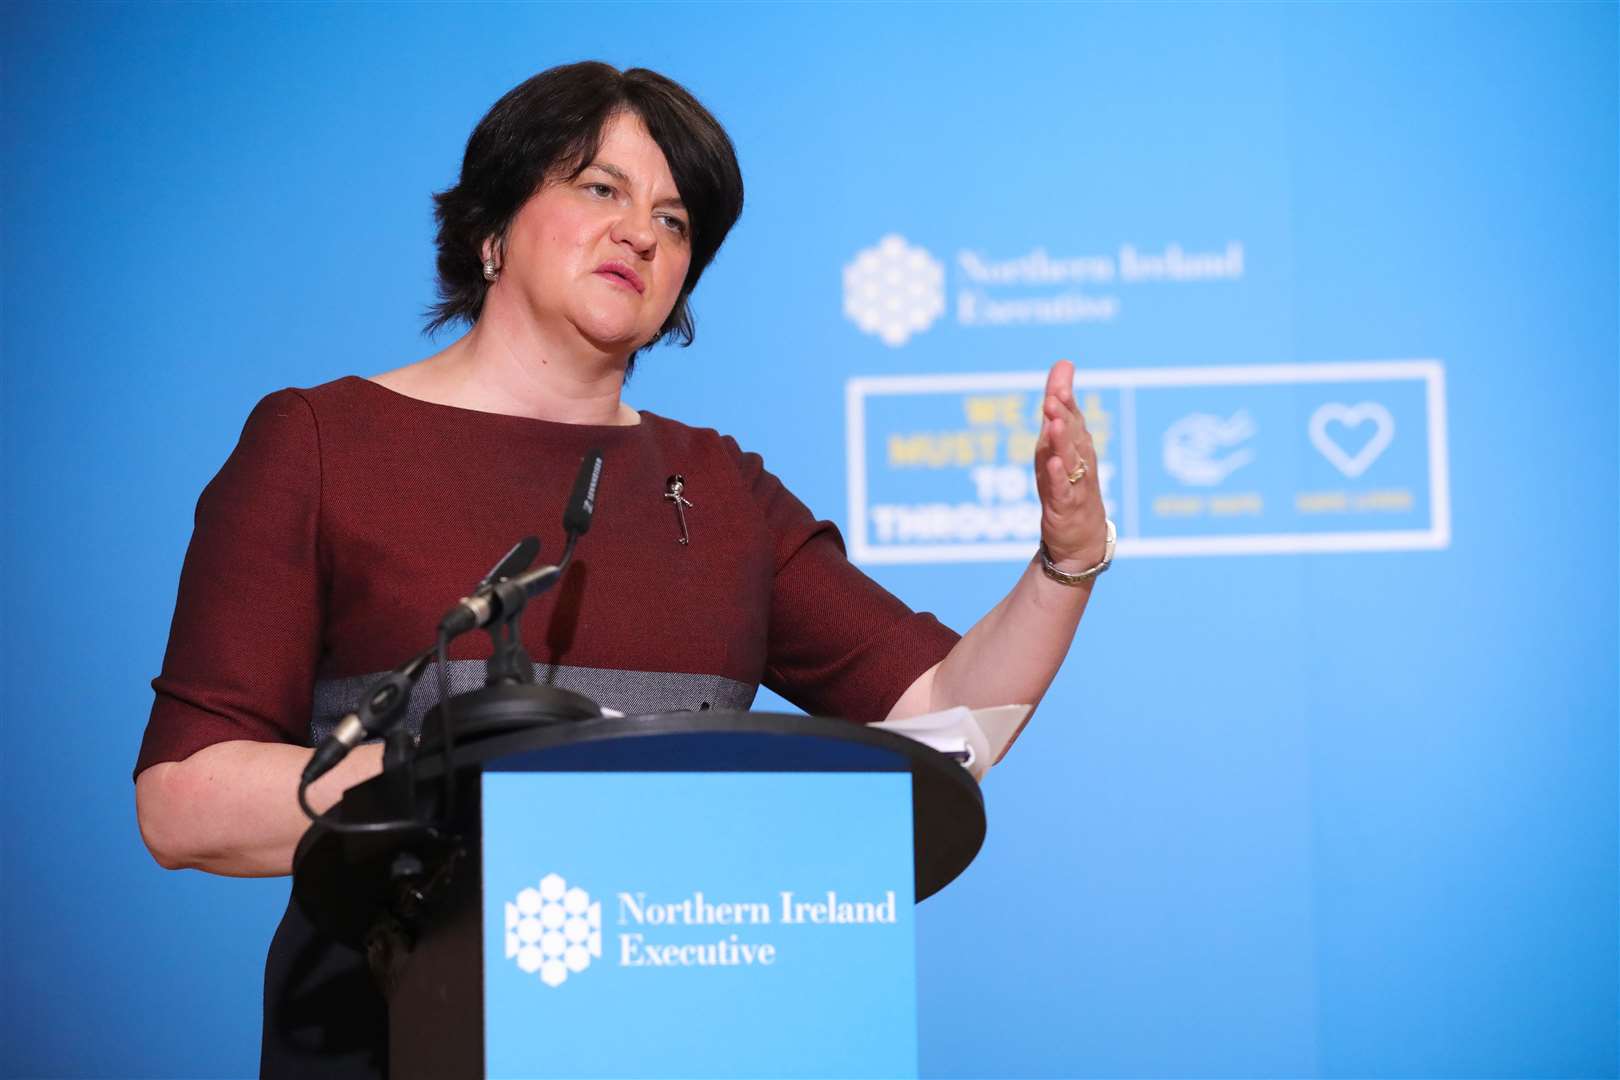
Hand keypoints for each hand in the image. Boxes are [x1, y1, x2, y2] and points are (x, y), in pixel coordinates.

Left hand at [1033, 359, 1106, 569]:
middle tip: (1054, 396)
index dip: (1065, 399)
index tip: (1059, 379)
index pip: (1072, 417)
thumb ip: (1061, 404)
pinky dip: (1059, 476)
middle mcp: (1079, 460)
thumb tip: (1064, 364)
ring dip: (1062, 441)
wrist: (1081, 537)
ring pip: (1070, 459)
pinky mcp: (1065, 506)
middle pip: (1072, 434)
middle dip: (1063, 414)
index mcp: (1076, 443)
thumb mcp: (1058, 441)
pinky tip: (1053, 464)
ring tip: (1054, 423)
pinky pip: (1063, 489)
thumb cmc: (1069, 482)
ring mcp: (1075, 483)